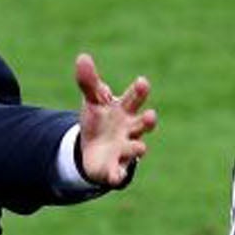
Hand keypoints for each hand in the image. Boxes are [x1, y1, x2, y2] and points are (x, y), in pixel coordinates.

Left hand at [73, 53, 155, 187]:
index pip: (135, 98)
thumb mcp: (93, 100)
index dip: (140, 90)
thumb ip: (89, 82)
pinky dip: (118, 175)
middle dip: (148, 121)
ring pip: (136, 149)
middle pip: (142, 124)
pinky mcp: (115, 167)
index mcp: (125, 110)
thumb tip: (82, 57)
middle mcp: (130, 129)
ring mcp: (125, 149)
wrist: (93, 149)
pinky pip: (119, 173)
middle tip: (151, 116)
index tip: (143, 82)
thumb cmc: (100, 119)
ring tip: (140, 148)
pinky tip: (116, 177)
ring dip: (138, 148)